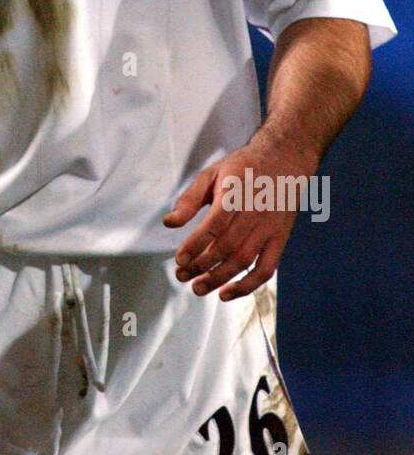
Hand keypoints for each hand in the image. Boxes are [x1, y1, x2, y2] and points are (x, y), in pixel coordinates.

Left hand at [162, 136, 314, 300]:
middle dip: (201, 266)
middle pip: (227, 246)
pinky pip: (266, 268)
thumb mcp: (212, 173)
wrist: (284, 161)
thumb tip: (170, 222)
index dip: (196, 244)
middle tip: (182, 275)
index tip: (180, 258)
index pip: (215, 224)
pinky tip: (227, 294)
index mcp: (236, 192)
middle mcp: (255, 211)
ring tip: (198, 288)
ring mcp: (270, 227)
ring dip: (219, 278)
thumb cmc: (243, 168)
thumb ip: (190, 198)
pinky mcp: (280, 239)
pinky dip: (248, 285)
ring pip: (244, 260)